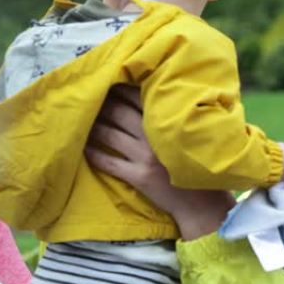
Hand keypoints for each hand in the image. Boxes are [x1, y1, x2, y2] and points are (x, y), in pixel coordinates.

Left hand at [85, 85, 234, 239]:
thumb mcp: (191, 133)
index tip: (109, 82)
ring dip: (93, 126)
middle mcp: (155, 136)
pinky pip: (108, 162)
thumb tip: (153, 95)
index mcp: (169, 121)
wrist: (202, 200)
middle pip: (119, 113)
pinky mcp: (138, 176)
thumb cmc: (199, 162)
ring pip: (110, 135)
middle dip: (102, 103)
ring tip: (82, 119)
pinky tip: (83, 147)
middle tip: (90, 98)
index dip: (120, 89)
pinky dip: (93, 153)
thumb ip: (174, 116)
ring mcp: (145, 157)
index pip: (138, 97)